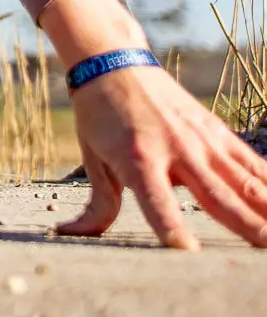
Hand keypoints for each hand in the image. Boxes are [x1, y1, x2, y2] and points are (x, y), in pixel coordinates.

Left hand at [62, 67, 266, 250]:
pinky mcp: (217, 132)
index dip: (172, 229)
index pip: (157, 202)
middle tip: (262, 251)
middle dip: (243, 226)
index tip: (189, 253)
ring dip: (265, 208)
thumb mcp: (92, 158)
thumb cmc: (100, 116)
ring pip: (243, 181)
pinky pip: (250, 163)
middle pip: (216, 195)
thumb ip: (97, 204)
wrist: (116, 64)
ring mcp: (202, 140)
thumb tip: (70, 234)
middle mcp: (176, 149)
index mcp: (139, 159)